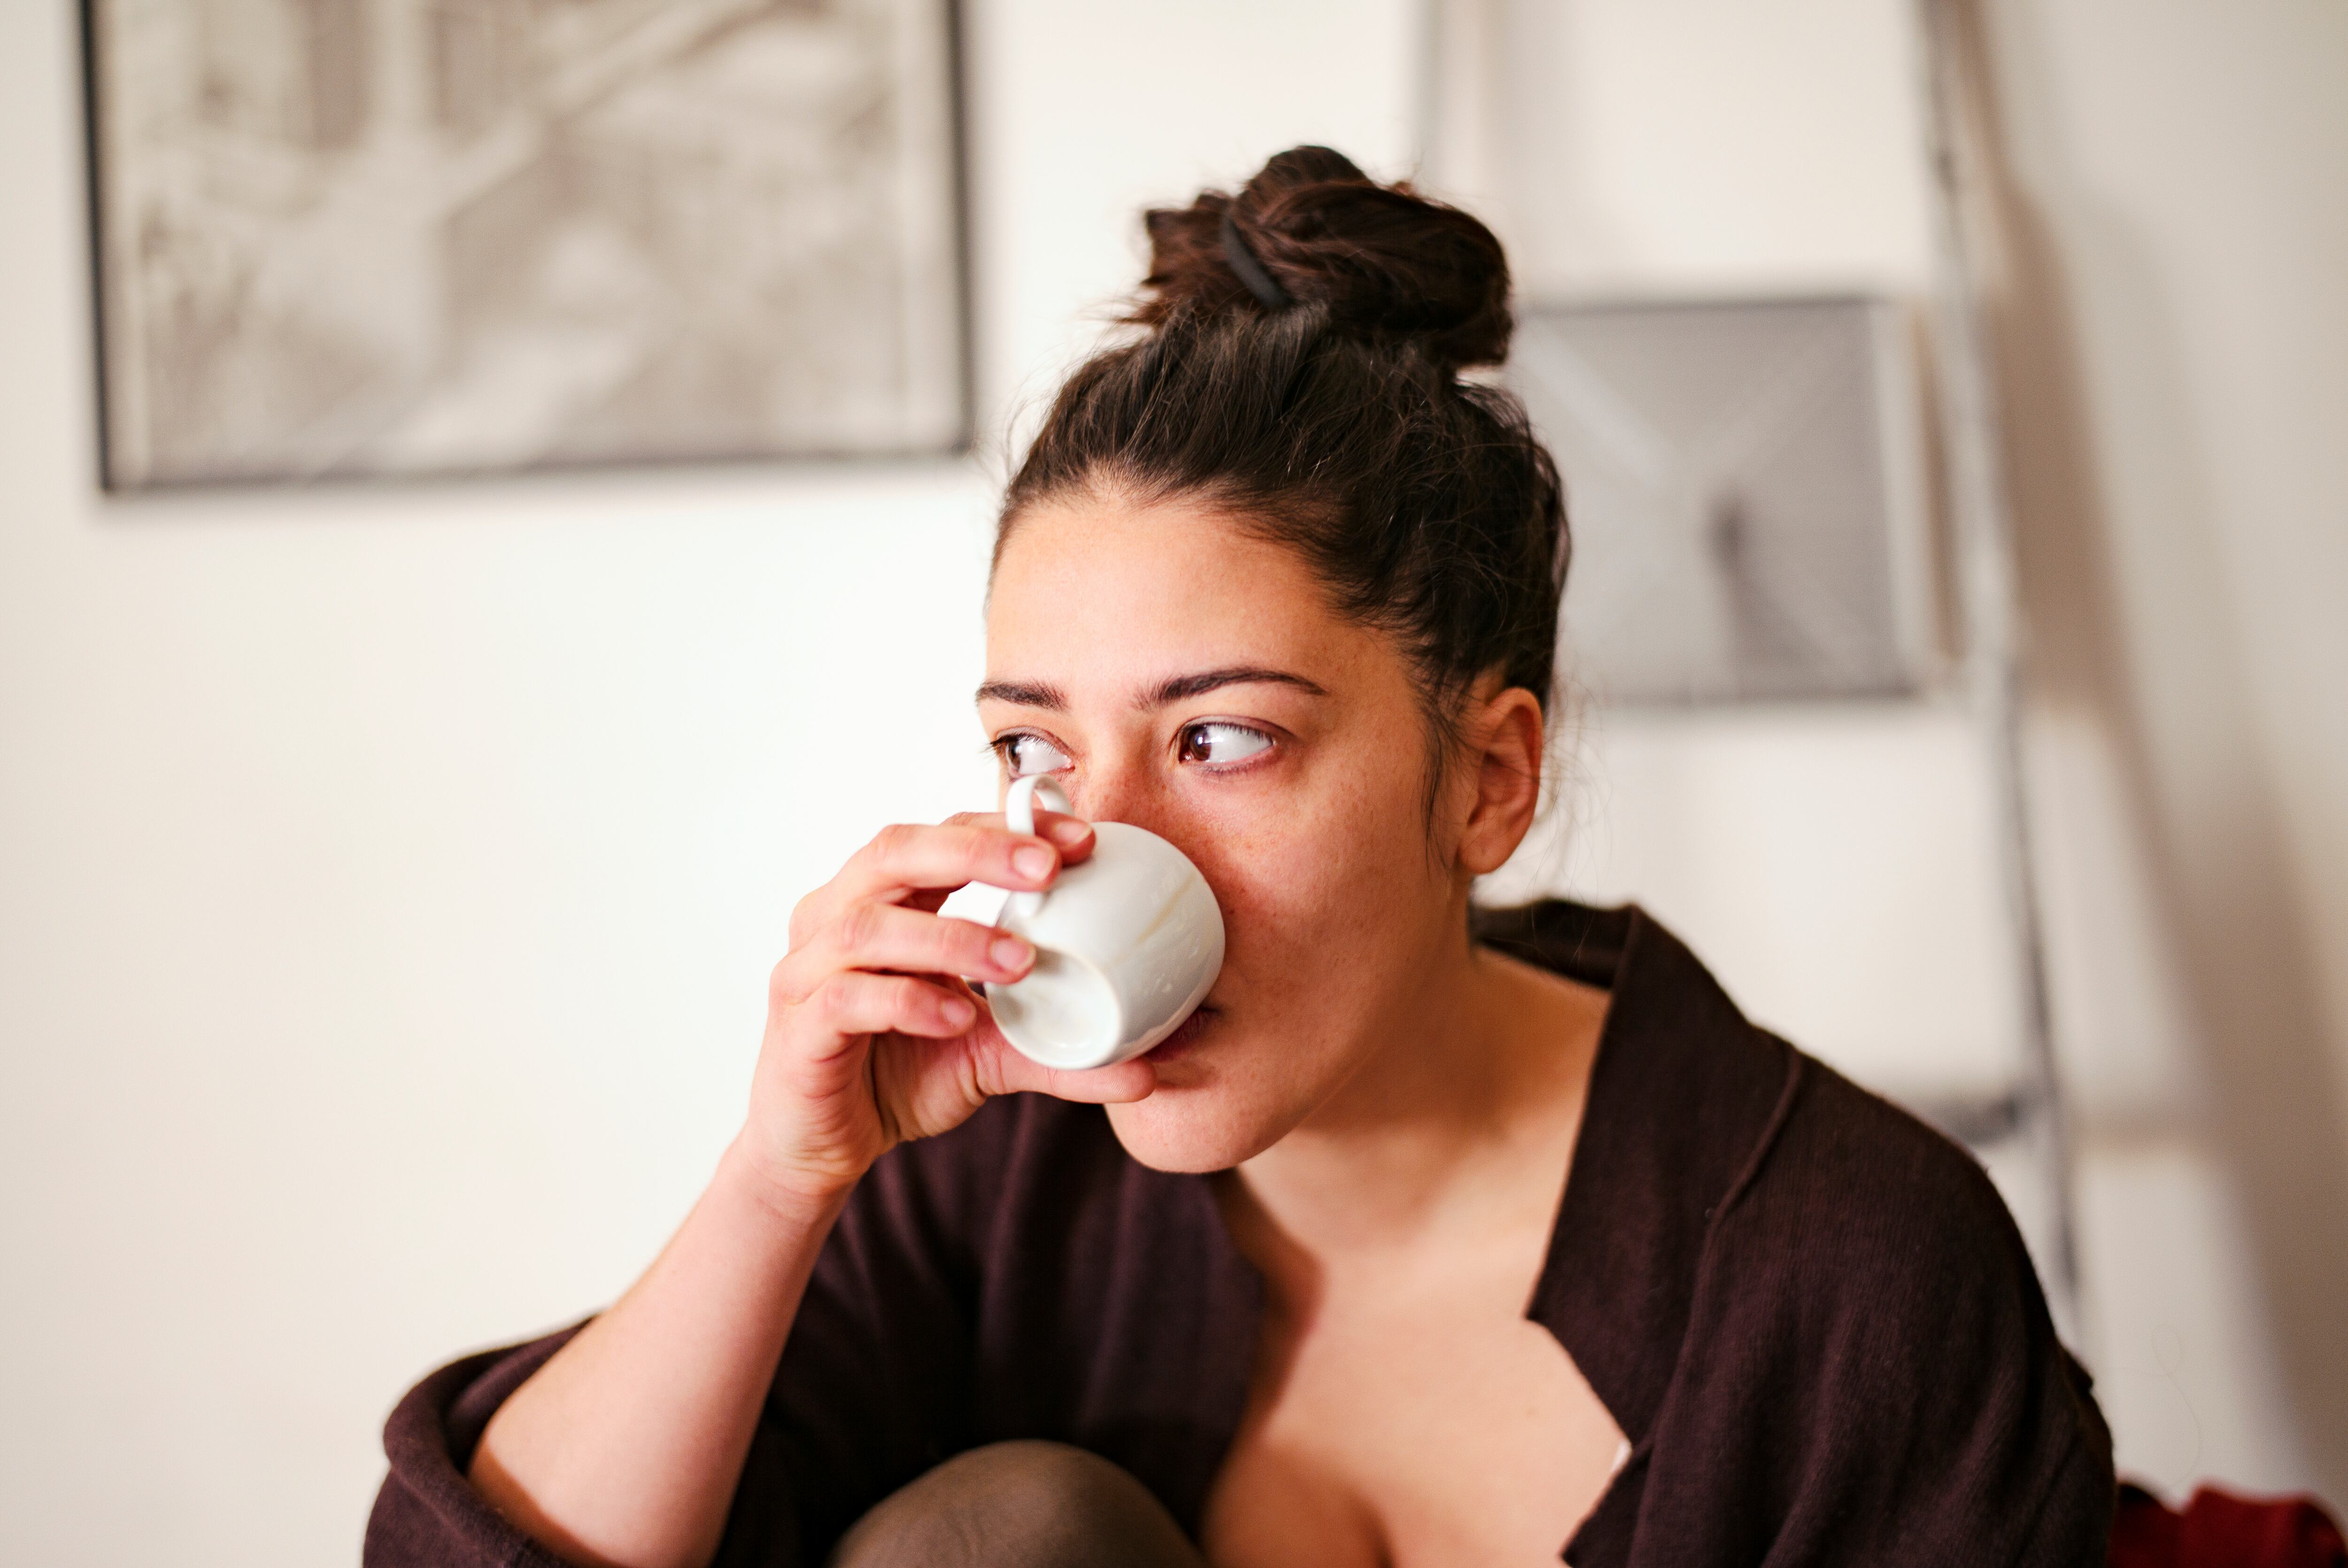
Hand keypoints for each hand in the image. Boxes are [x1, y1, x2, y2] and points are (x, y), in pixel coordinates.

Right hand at [735, 809, 1157, 1206]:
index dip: (1006, 829)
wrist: (821, 1148)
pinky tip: (957, 1016)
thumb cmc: (898, 1074)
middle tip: (1049, 871)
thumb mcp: (993, 1055)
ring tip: (1022, 962)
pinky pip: (847, 998)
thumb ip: (1062, 1052)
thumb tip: (1150, 1068)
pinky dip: (907, 1000)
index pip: (942, 836)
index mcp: (885, 899)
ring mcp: (808, 969)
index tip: (1081, 840)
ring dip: (952, 936)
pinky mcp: (798, 1027)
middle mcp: (836, 916)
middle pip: (896, 850)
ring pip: (869, 924)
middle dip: (978, 852)